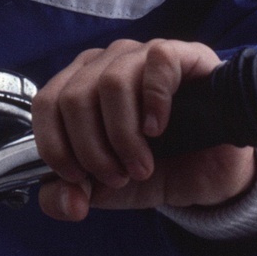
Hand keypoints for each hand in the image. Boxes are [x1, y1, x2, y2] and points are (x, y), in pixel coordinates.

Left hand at [31, 38, 255, 221]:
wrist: (212, 172)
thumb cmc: (155, 168)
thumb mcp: (105, 191)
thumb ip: (70, 196)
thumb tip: (65, 202)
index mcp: (77, 86)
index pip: (44, 104)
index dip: (55, 146)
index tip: (78, 179)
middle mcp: (104, 63)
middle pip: (74, 98)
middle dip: (93, 150)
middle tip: (120, 176)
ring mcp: (141, 54)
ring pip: (110, 83)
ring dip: (123, 136)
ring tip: (142, 165)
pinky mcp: (181, 53)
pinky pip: (157, 62)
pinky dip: (154, 103)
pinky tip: (159, 129)